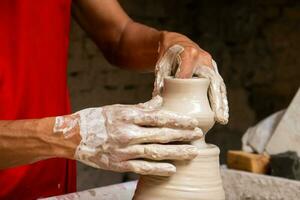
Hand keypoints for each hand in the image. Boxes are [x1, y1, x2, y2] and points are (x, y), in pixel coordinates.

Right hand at [54, 96, 202, 175]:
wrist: (73, 136)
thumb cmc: (96, 119)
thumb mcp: (117, 108)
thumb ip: (141, 107)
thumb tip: (160, 101)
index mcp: (129, 116)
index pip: (160, 118)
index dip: (178, 120)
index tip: (193, 122)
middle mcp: (129, 133)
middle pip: (162, 135)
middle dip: (183, 135)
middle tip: (199, 135)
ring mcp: (124, 150)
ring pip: (156, 152)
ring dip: (176, 152)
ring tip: (193, 152)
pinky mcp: (119, 164)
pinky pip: (142, 167)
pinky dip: (158, 169)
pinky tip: (172, 169)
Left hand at [154, 31, 228, 123]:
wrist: (176, 44)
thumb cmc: (167, 56)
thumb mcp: (161, 65)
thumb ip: (160, 80)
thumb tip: (157, 99)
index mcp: (189, 54)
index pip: (188, 73)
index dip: (188, 87)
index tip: (189, 103)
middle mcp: (203, 58)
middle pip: (211, 81)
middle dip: (215, 100)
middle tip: (217, 117)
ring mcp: (210, 65)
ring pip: (218, 86)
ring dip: (221, 103)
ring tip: (222, 119)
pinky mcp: (212, 71)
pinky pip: (218, 87)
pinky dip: (220, 100)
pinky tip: (221, 114)